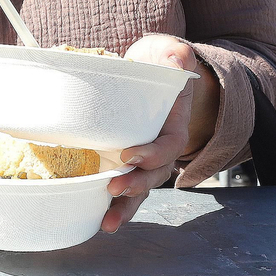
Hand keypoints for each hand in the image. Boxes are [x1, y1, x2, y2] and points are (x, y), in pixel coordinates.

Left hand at [103, 35, 215, 232]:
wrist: (149, 72)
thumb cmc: (159, 63)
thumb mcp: (169, 53)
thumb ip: (176, 55)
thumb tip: (179, 58)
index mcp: (172, 125)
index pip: (169, 146)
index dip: (152, 153)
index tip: (130, 154)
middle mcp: (159, 148)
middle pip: (154, 175)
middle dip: (136, 186)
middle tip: (114, 189)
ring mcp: (142, 159)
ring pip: (139, 189)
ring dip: (124, 206)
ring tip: (106, 223)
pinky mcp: (122, 163)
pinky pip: (121, 188)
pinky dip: (111, 206)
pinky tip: (96, 220)